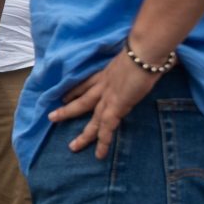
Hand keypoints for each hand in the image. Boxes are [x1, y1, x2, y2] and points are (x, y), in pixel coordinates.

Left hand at [48, 48, 162, 159]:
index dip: (75, 90)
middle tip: (52, 117)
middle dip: (68, 111)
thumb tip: (151, 63)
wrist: (144, 53)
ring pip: (93, 119)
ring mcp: (109, 96)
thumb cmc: (145, 50)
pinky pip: (108, 127)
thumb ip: (136, 63)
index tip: (64, 96)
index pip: (87, 83)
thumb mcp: (136, 57)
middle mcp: (104, 85)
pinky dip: (104, 141)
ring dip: (84, 135)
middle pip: (83, 101)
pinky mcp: (117, 106)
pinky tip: (99, 153)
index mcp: (107, 73)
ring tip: (72, 147)